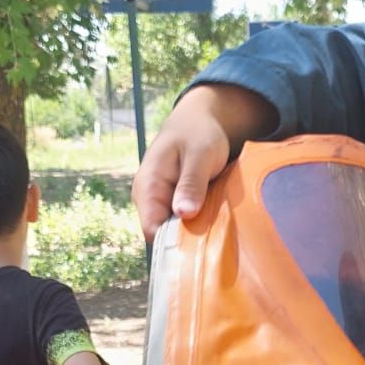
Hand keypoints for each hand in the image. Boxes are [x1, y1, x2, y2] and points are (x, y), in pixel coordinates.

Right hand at [132, 83, 277, 239]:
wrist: (199, 120)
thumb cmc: (198, 133)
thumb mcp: (200, 155)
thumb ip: (191, 184)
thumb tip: (183, 214)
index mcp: (147, 187)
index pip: (152, 230)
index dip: (174, 242)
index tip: (201, 244)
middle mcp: (148, 199)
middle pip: (163, 236)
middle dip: (188, 239)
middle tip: (215, 235)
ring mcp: (160, 204)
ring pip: (175, 232)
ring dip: (195, 232)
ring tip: (216, 226)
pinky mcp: (173, 205)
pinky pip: (183, 224)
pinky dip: (199, 225)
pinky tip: (213, 221)